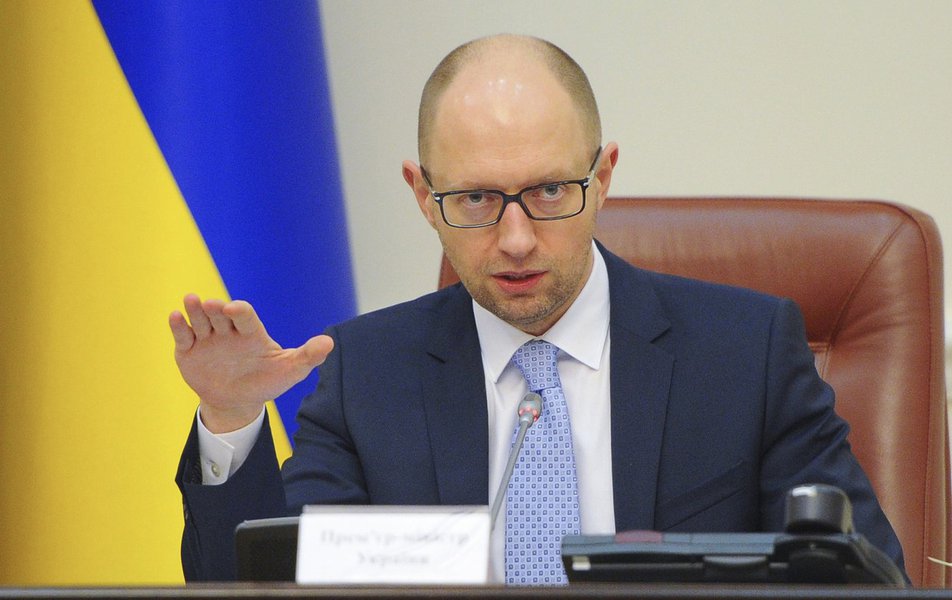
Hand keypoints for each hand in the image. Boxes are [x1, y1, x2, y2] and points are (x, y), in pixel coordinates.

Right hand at [169, 294, 333, 432]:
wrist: (238, 403)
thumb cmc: (266, 382)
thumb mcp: (289, 371)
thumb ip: (307, 356)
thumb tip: (329, 343)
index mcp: (251, 332)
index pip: (245, 316)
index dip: (240, 311)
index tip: (234, 309)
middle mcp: (228, 330)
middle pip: (220, 315)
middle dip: (215, 309)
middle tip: (211, 304)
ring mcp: (207, 339)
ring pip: (200, 320)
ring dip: (194, 310)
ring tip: (190, 301)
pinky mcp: (188, 351)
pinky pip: (183, 336)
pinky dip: (178, 326)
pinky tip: (175, 316)